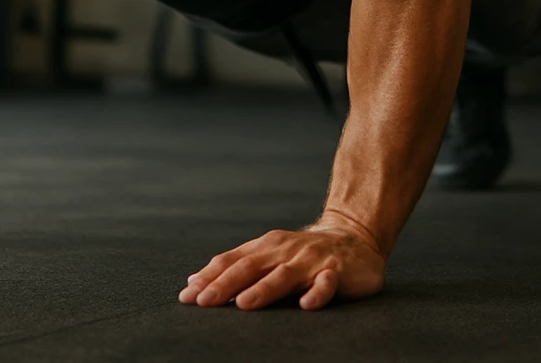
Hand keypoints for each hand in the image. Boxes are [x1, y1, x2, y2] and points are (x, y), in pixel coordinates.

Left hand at [178, 222, 385, 310]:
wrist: (353, 236)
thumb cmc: (301, 253)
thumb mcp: (266, 255)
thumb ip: (234, 268)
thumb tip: (193, 282)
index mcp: (265, 247)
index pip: (231, 262)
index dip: (208, 278)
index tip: (187, 296)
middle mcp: (284, 251)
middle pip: (250, 267)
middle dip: (225, 285)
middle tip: (204, 301)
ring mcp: (310, 260)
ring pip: (284, 275)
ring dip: (263, 289)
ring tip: (243, 303)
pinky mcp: (336, 272)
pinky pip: (326, 283)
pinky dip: (316, 293)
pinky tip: (306, 305)